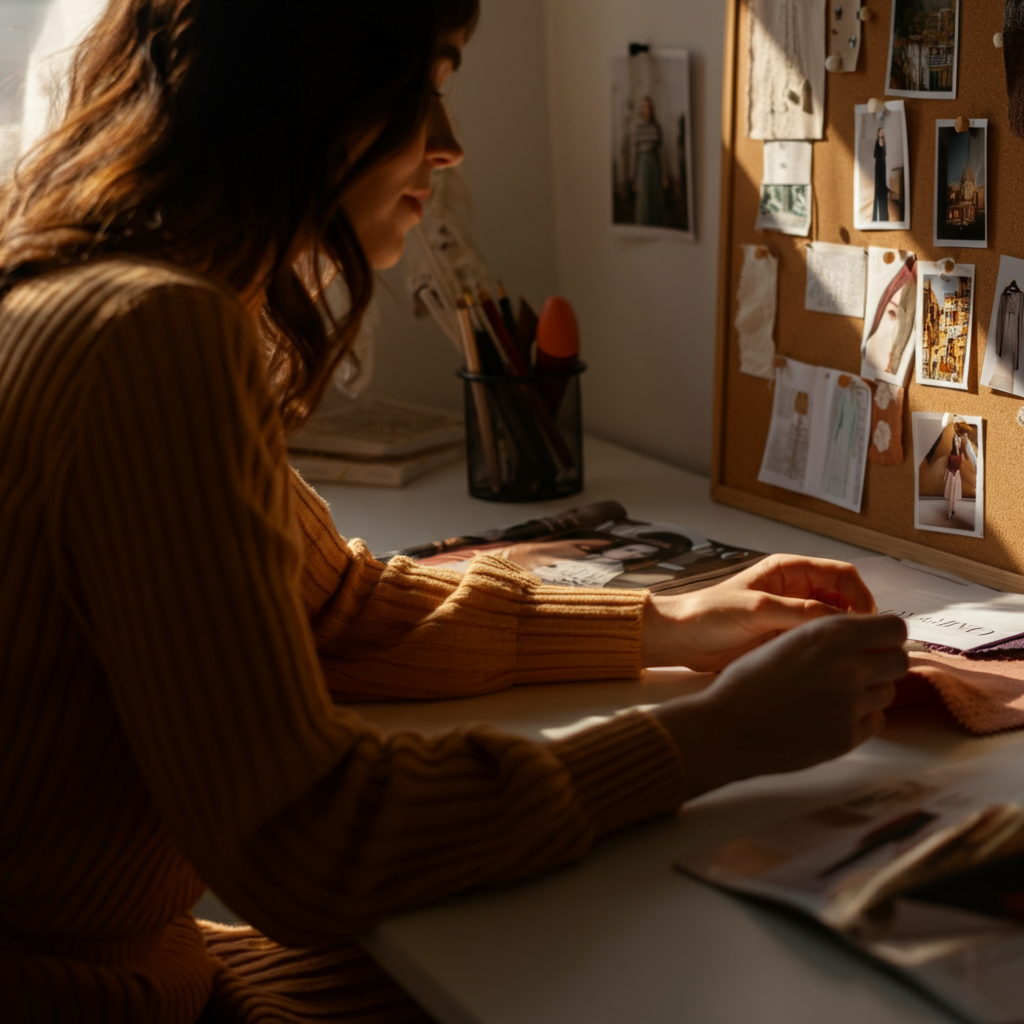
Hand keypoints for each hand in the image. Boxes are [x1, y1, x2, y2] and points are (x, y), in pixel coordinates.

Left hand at [641, 554, 875, 671]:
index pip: (842, 574)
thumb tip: (842, 621)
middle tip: (862, 644)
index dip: (860, 595)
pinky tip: (830, 667)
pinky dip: (828, 652)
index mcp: (789, 571)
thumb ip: (800, 612)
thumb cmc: (710, 614)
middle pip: (844, 599)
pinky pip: (817, 643)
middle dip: (857, 619)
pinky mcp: (785, 639)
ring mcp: (791, 616)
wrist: (682, 639)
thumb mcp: (758, 609)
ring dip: (843, 638)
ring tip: (849, 657)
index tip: (866, 621)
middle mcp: (795, 591)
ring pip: (833, 624)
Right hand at [654, 614, 907, 798]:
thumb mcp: (787, 640)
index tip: (875, 643)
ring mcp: (851, 703)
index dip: (886, 636)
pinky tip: (829, 716)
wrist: (728, 726)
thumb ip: (828, 637)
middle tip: (861, 671)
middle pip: (900, 661)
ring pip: (888, 693)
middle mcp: (849, 665)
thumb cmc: (747, 681)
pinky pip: (874, 722)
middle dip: (884, 665)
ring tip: (834, 695)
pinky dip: (858, 719)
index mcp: (831, 634)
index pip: (894, 628)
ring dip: (869, 693)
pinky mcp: (847, 736)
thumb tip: (861, 639)